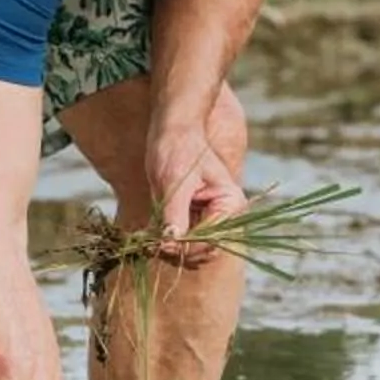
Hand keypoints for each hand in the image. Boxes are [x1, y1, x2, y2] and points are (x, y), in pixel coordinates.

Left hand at [143, 108, 247, 269]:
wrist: (172, 129)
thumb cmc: (177, 148)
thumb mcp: (173, 183)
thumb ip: (174, 215)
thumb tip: (171, 243)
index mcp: (230, 204)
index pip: (209, 241)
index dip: (184, 246)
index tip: (159, 243)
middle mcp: (224, 214)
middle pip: (202, 249)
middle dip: (177, 248)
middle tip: (151, 241)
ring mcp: (210, 216)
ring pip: (190, 247)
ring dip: (169, 244)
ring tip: (150, 235)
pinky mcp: (195, 216)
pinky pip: (182, 238)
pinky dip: (167, 238)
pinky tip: (152, 230)